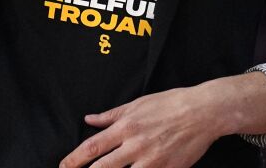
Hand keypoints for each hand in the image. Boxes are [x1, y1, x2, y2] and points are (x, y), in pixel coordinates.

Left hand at [58, 85, 221, 167]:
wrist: (202, 112)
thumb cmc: (169, 104)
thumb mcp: (137, 104)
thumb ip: (111, 115)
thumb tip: (89, 119)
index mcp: (125, 127)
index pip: (92, 146)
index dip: (74, 159)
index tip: (63, 166)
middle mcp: (135, 145)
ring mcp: (152, 161)